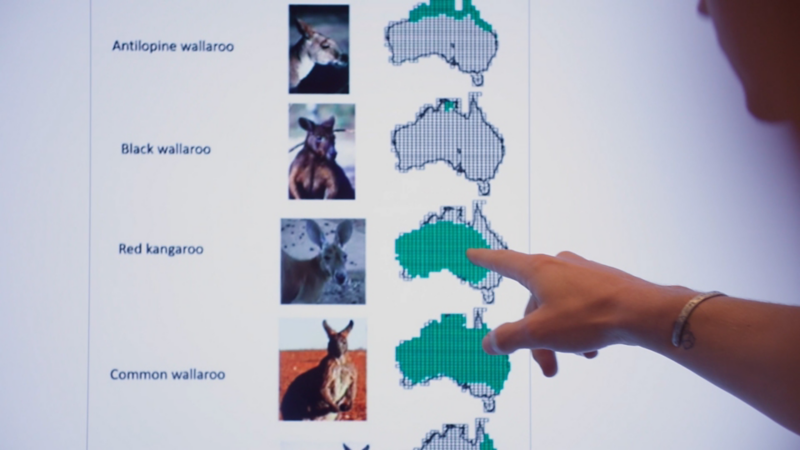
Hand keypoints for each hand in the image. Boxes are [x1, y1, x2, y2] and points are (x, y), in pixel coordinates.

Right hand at [466, 249, 694, 376]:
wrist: (643, 312)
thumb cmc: (589, 316)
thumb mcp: (540, 333)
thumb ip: (508, 338)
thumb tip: (488, 343)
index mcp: (539, 270)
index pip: (504, 262)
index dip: (485, 260)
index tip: (472, 254)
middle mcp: (559, 265)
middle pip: (533, 302)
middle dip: (535, 336)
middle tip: (545, 365)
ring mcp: (583, 273)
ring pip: (558, 307)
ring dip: (558, 335)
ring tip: (573, 357)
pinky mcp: (603, 284)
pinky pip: (580, 307)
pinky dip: (579, 328)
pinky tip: (591, 348)